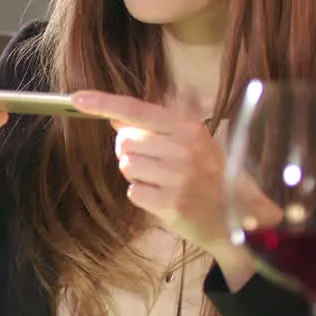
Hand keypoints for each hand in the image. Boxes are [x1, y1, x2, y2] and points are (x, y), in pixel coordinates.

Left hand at [70, 90, 230, 246]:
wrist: (239, 215)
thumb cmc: (211, 174)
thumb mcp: (191, 141)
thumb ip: (154, 128)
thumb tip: (115, 117)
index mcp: (187, 127)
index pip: (136, 109)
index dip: (103, 103)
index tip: (76, 99)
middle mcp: (183, 147)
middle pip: (124, 141)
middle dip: (131, 153)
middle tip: (157, 165)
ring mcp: (178, 176)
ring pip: (126, 166)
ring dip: (137, 175)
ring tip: (162, 181)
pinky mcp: (171, 202)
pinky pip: (133, 191)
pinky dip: (143, 195)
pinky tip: (164, 197)